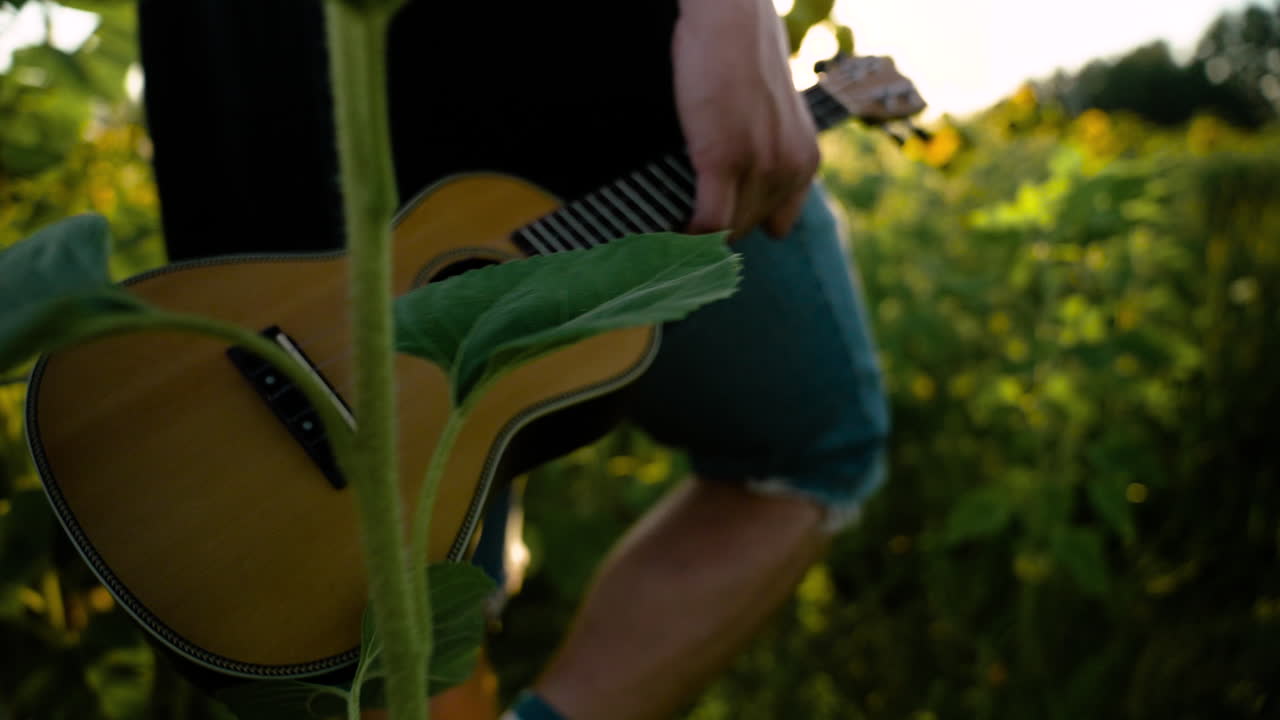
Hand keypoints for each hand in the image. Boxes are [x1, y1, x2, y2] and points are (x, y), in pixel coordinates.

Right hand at [673, 0, 819, 239]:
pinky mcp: (724, 158)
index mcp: (804, 160)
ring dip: (699, 232)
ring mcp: (760, 166)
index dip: (743, 222)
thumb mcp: (772, 115)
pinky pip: (708, 222)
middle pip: (747, 229)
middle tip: (684, 219)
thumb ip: (766, 152)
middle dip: (716, 228)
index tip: (716, 218)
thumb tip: (735, 185)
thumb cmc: (741, 59)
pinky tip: (670, 223)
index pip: (777, 225)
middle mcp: (790, 169)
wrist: (731, 19)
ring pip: (726, 230)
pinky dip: (686, 231)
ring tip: (674, 223)